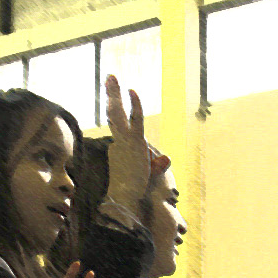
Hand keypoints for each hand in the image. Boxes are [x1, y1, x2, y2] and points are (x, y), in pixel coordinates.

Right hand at [103, 75, 150, 209]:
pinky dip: (135, 105)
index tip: (114, 105)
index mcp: (117, 151)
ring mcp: (124, 141)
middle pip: (113, 115)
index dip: (117, 118)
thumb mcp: (149, 176)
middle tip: (110, 77)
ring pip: (118, 113)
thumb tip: (167, 158)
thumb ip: (158, 165)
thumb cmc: (134, 194)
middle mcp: (118, 143)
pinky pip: (135, 120)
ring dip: (115, 94)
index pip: (118, 130)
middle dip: (112, 95)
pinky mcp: (134, 143)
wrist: (125, 201)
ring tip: (112, 76)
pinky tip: (132, 91)